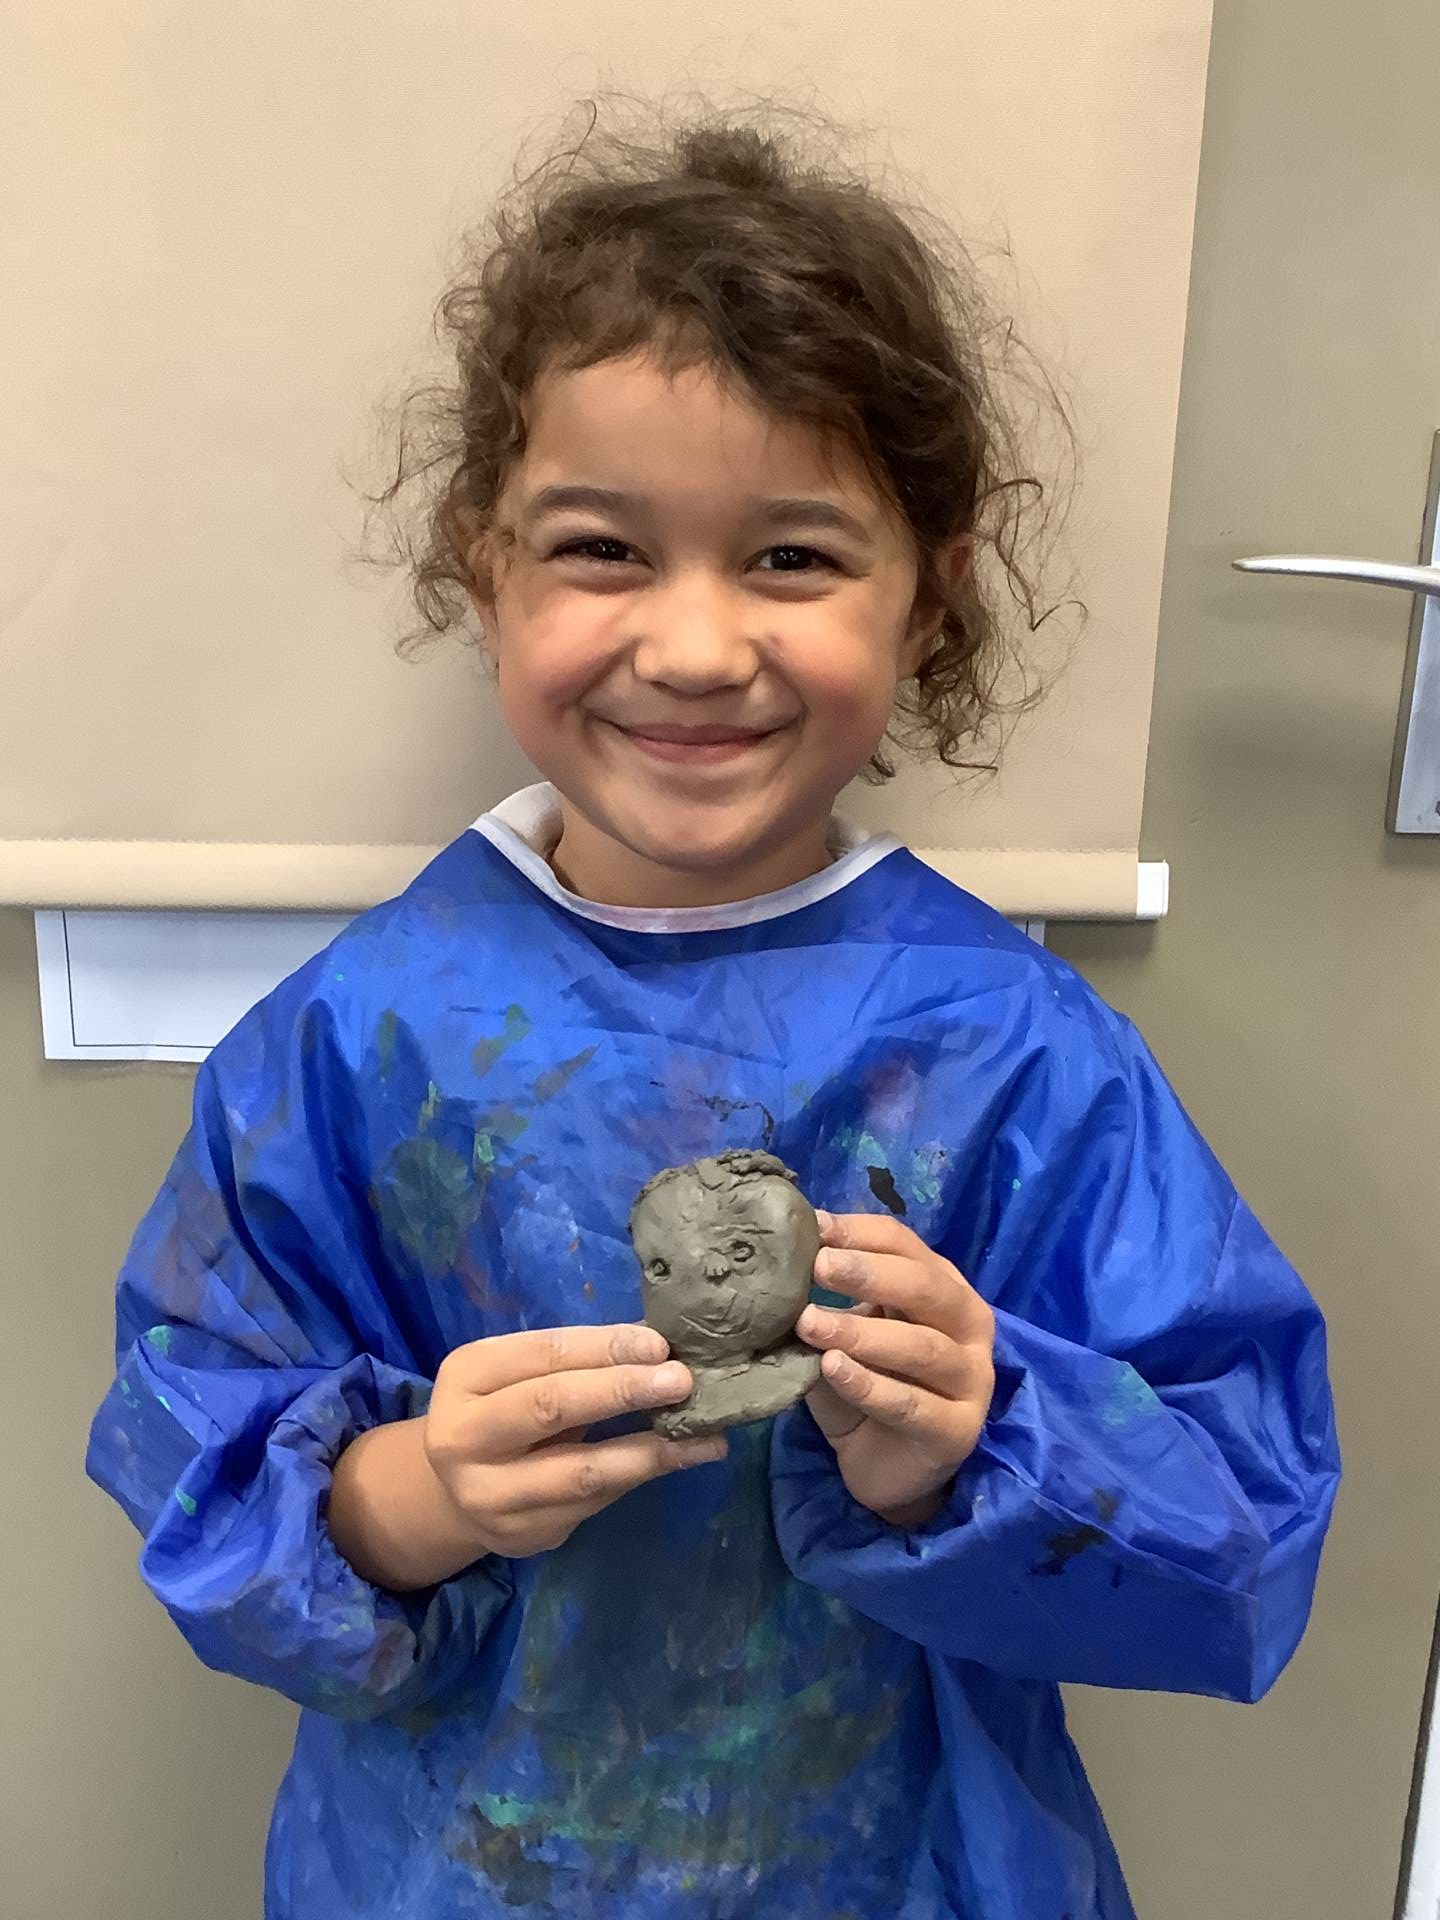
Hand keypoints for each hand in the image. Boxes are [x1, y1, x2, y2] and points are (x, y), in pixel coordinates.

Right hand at [423, 1324, 725, 1559]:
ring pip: (581, 1470)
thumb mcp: (520, 1374)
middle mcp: (463, 1437)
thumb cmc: (504, 1410)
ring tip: (703, 1434)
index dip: (603, 1348)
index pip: (541, 1354)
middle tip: (681, 1380)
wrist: (459, 1493)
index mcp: (464, 1377)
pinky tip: (679, 1459)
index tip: (659, 1344)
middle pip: (552, 1407)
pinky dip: (640, 1477)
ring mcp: (490, 1494)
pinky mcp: (522, 1534)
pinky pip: (593, 1503)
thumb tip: (658, 1346)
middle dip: (622, 1390)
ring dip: (649, 1450)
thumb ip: (575, 1359)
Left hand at [796, 1212, 994, 1528]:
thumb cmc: (866, 1385)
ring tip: (809, 1323)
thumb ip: (830, 1300)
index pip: (908, 1247)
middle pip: (925, 1287)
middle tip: (818, 1266)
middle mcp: (969, 1326)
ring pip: (921, 1346)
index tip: (814, 1228)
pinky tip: (832, 1369)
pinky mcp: (958, 1431)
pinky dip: (869, 1384)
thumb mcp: (847, 1333)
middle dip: (869, 1273)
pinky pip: (911, 1404)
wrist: (884, 1467)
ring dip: (861, 1332)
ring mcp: (972, 1380)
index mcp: (944, 1288)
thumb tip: (781, 1257)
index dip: (861, 1233)